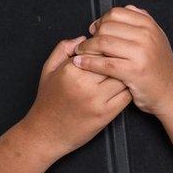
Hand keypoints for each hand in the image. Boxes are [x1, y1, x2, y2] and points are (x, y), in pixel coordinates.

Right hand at [22, 36, 133, 159]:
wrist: (46, 133)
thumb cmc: (47, 101)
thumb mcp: (48, 69)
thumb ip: (63, 49)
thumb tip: (82, 38)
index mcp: (70, 70)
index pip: (97, 49)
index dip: (103, 47)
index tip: (103, 49)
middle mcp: (84, 84)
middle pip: (112, 62)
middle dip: (116, 58)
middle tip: (117, 58)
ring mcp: (96, 100)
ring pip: (122, 77)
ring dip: (124, 73)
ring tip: (120, 73)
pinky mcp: (106, 114)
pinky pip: (125, 96)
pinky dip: (126, 90)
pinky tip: (120, 88)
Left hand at [72, 5, 172, 116]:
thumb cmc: (160, 67)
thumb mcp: (157, 38)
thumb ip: (143, 21)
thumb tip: (127, 7)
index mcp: (149, 26)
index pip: (116, 13)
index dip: (101, 21)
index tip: (94, 30)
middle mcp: (146, 36)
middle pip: (107, 27)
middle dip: (92, 35)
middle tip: (86, 44)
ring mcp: (141, 53)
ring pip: (103, 43)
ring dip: (86, 47)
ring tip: (80, 53)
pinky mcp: (133, 71)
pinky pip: (104, 63)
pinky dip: (88, 62)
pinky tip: (80, 63)